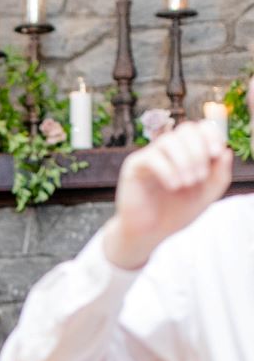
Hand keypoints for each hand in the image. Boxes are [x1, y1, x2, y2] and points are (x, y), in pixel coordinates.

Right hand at [104, 120, 231, 269]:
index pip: (200, 128)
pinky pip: (151, 157)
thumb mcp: (205, 196)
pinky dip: (167, 170)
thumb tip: (226, 151)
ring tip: (186, 183)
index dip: (211, 135)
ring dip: (183, 161)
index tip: (216, 153)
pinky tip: (173, 186)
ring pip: (168, 141)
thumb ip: (219, 176)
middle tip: (199, 177)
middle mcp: (168, 150)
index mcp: (186, 152)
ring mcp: (150, 156)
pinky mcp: (134, 166)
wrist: (149, 233)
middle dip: (198, 152)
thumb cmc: (175, 213)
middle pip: (185, 130)